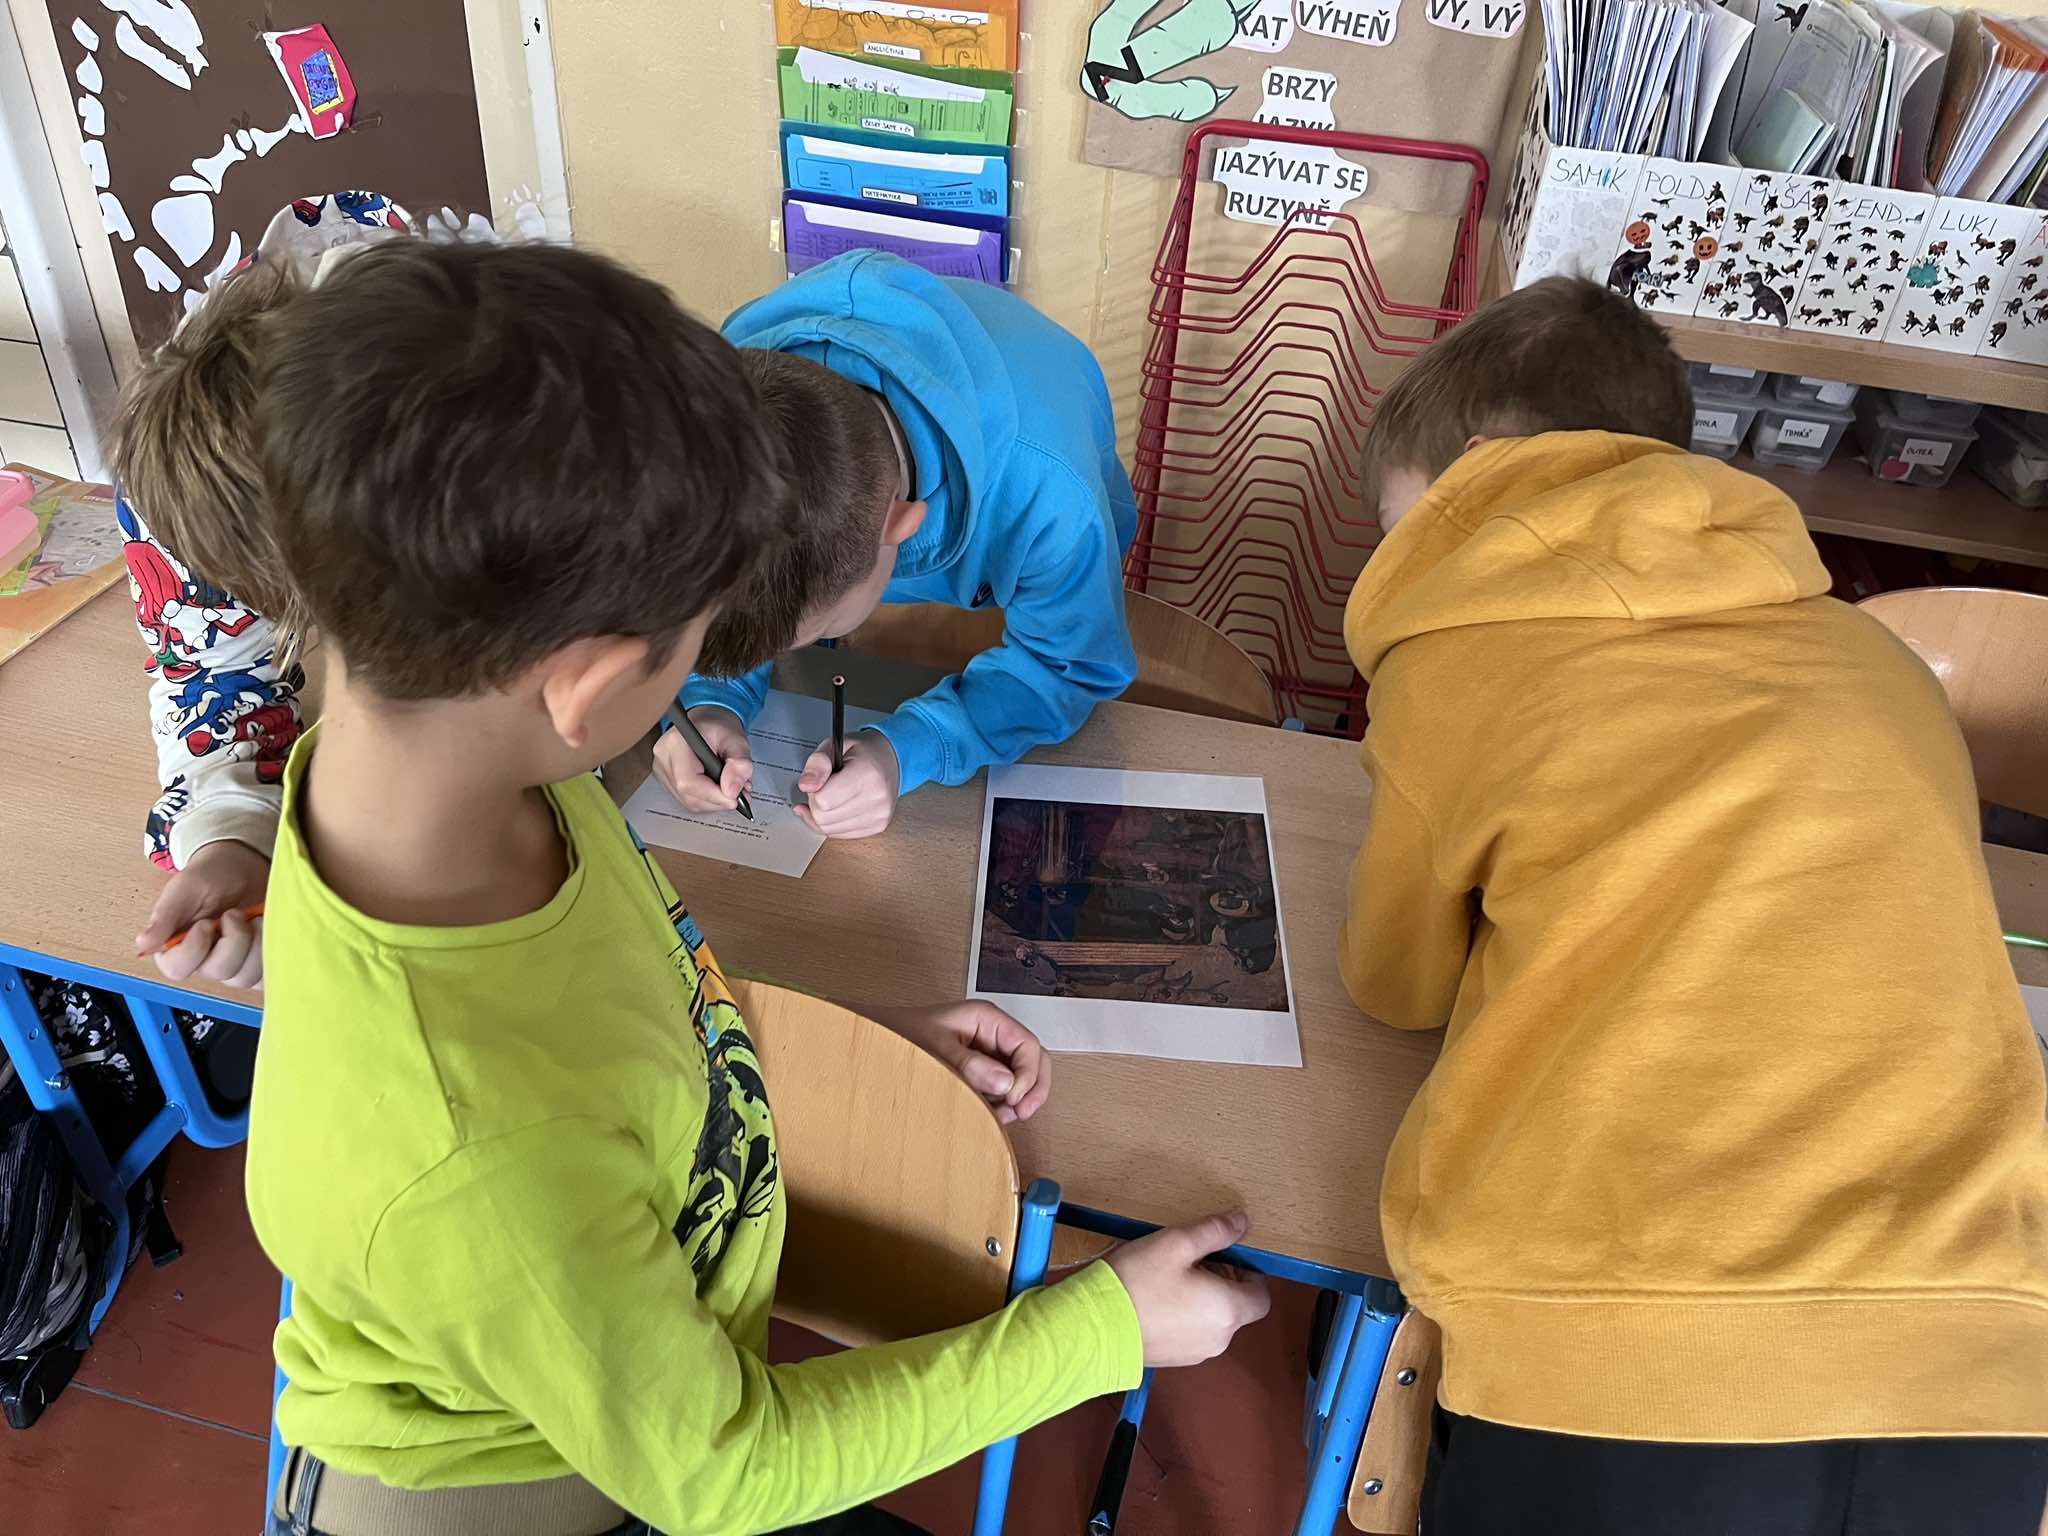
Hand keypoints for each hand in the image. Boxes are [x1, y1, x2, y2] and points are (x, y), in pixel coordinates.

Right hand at [135, 838, 270, 988]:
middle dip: (233, 940)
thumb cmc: (211, 877)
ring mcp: (235, 965)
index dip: (193, 950)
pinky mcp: (260, 963)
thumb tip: (144, 943)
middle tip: (235, 913)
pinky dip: (273, 952)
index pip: (177, 969)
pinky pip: (268, 975)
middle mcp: (205, 961)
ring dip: (256, 945)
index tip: (205, 923)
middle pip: (218, 972)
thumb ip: (166, 915)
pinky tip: (269, 929)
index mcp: (177, 946)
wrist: (242, 867)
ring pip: (246, 977)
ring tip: (256, 919)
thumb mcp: (186, 887)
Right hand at [652, 707, 752, 812]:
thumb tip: (732, 791)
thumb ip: (739, 764)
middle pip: (688, 795)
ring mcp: (662, 769)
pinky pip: (687, 799)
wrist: (708, 722)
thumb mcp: (737, 741)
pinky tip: (718, 789)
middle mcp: (664, 757)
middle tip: (739, 795)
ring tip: (731, 789)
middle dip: (717, 800)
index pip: (688, 782)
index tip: (734, 799)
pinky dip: (706, 799)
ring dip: (713, 802)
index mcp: (676, 743)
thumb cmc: (719, 727)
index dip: (713, 795)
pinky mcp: (666, 779)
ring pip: (688, 801)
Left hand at [795, 730, 899, 839]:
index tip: (822, 780)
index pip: (823, 800)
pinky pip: (840, 834)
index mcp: (867, 773)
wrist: (891, 760)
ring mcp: (879, 815)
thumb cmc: (862, 753)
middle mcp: (877, 798)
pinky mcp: (878, 826)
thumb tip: (806, 786)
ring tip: (835, 796)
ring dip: (824, 815)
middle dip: (816, 803)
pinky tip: (839, 808)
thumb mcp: (834, 746)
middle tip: (827, 787)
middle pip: (823, 818)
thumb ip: (816, 763)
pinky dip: (834, 822)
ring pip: (829, 829)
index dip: (814, 790)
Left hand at [868, 999, 1050, 1124]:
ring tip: (1001, 1115)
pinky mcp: (980, 1071)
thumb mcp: (935, 1049)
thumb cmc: (900, 1035)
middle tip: (1020, 1113)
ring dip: (1019, 1099)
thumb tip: (1006, 1082)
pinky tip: (991, 1113)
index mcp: (987, 1019)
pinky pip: (1004, 1088)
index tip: (1014, 1098)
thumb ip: (970, 1065)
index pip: (1028, 1044)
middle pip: (1034, 1059)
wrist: (876, 1042)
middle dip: (1033, 1088)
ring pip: (1022, 1076)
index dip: (1028, 1074)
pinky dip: (1004, 1104)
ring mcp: (988, 1053)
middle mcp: (993, 1034)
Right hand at [1106, 1211, 1271, 1368]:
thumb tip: (1241, 1222)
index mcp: (1228, 1310)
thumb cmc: (1137, 1283)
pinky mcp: (1174, 1359)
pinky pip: (1191, 1332)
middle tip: (1189, 1261)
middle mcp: (1219, 1338)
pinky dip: (1183, 1315)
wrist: (1093, 1327)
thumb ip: (1214, 1232)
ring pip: (1213, 1320)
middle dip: (1221, 1282)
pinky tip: (1155, 1298)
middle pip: (1236, 1307)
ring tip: (1167, 1278)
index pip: (1261, 1296)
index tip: (1224, 1256)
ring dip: (1201, 1299)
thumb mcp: (1177, 1243)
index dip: (1248, 1273)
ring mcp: (1196, 1353)